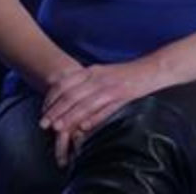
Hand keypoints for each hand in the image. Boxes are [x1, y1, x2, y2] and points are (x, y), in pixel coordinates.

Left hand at [39, 59, 161, 163]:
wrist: (152, 68)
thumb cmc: (126, 74)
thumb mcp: (102, 73)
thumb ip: (84, 82)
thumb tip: (66, 94)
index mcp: (91, 71)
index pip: (64, 83)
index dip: (51, 98)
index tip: (43, 110)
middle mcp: (97, 77)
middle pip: (70, 94)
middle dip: (55, 110)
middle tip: (44, 123)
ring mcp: (109, 86)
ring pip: (84, 103)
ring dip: (69, 116)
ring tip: (58, 127)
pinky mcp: (122, 94)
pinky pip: (105, 108)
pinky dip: (93, 118)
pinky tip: (84, 127)